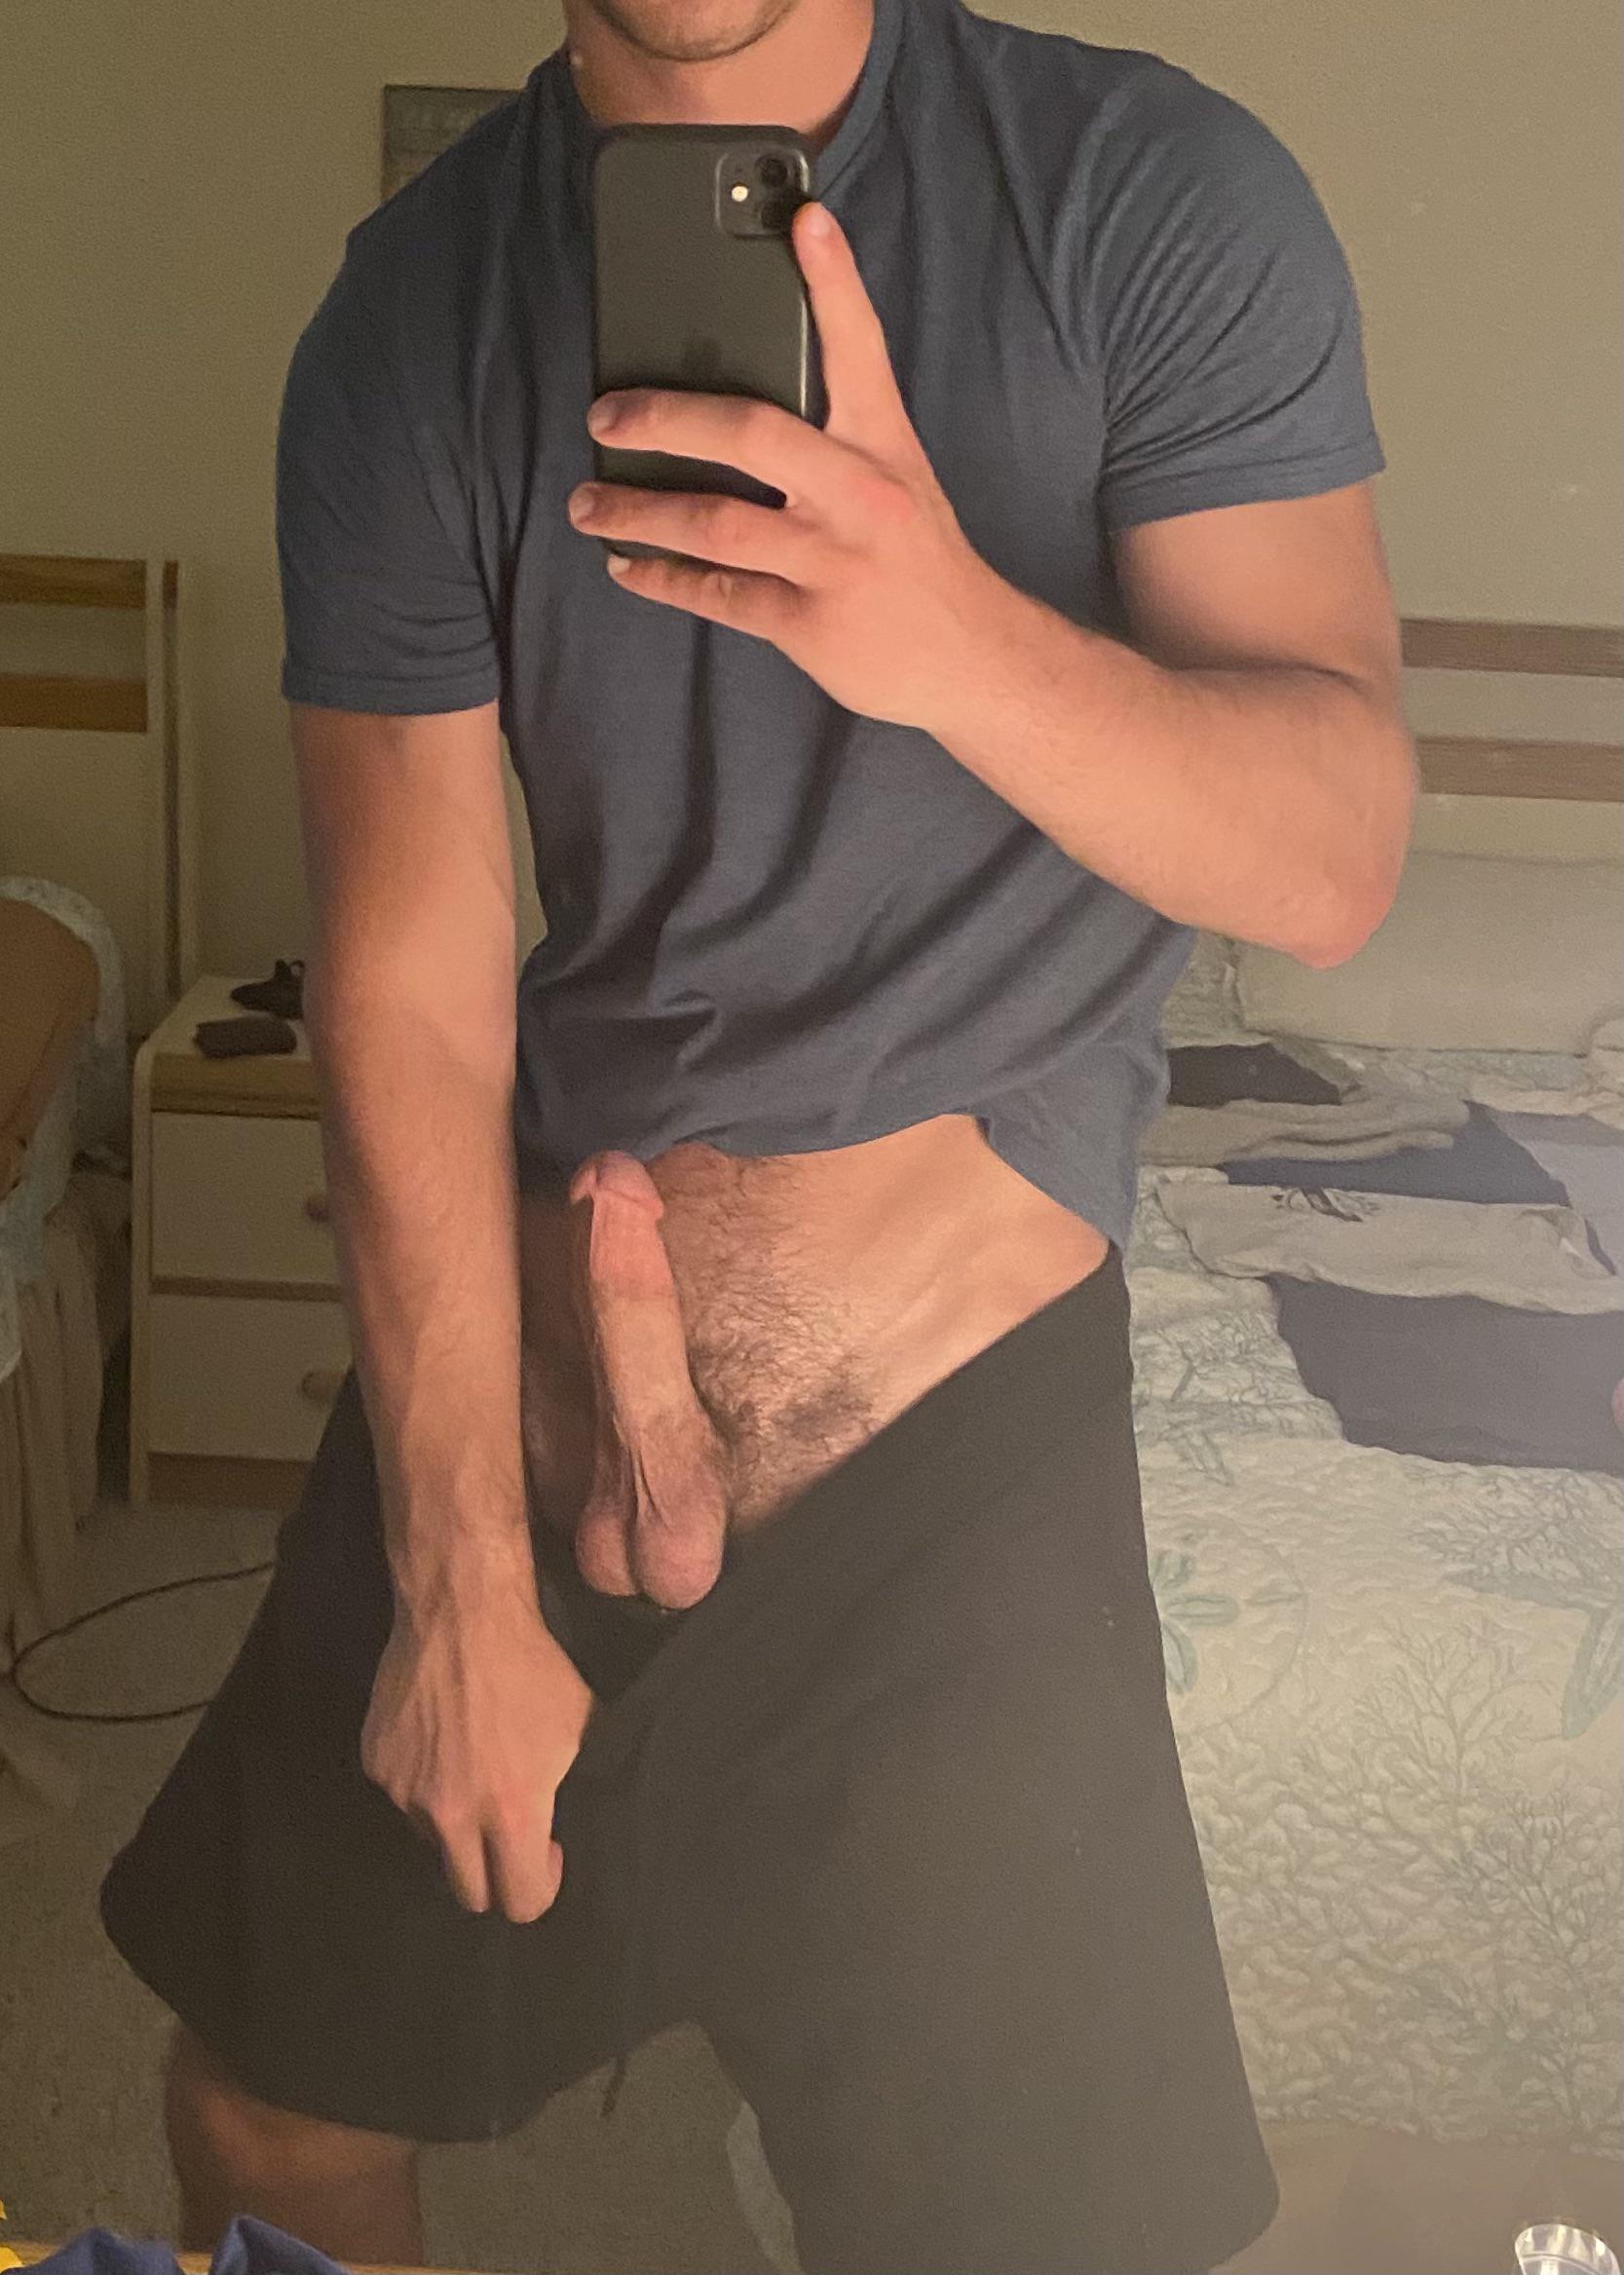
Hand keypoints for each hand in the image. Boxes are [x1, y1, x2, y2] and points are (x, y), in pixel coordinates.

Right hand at [362, 1587, 592, 1922]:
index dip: (539, 1886)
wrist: (463, 1610)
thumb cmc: (533, 1664)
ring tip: (473, 1770)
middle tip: (509, 1836)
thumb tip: (563, 1825)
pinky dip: (424, 1784)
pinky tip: (441, 1741)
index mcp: (512, 1811)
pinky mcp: (377, 1765)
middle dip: (495, 1876)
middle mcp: (453, 1814)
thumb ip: (566, 1790)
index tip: (546, 1853)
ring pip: (434, 1841)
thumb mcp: (579, 1728)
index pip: (520, 1902)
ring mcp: (406, 1792)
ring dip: (456, 1824)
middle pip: (470, 1894)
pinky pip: (405, 1798)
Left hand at [567, 201, 1002, 730]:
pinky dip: (663, 579)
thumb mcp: (898, 479)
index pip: (859, 349)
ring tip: (587, 503)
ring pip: (716, 522)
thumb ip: (837, 437)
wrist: (972, 655)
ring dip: (638, 511)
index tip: (806, 219)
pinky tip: (628, 565)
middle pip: (751, 432)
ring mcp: (832, 562)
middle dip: (666, 418)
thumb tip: (742, 405)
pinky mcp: (809, 624)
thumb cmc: (919, 558)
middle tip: (605, 415)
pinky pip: (717, 594)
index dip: (834, 283)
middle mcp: (859, 495)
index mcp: (885, 445)